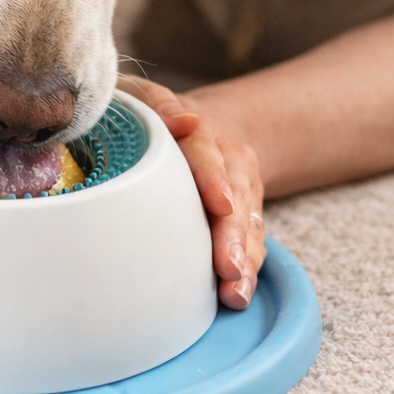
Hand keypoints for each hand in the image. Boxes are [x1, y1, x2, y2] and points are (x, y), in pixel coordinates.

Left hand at [118, 75, 264, 307]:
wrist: (190, 122)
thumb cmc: (150, 117)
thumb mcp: (143, 99)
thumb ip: (156, 104)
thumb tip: (179, 118)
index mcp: (196, 128)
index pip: (205, 149)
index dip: (213, 177)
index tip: (220, 205)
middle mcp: (226, 155)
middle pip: (234, 194)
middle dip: (232, 234)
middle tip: (229, 268)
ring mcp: (239, 184)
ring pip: (247, 221)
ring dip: (244, 258)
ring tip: (235, 293)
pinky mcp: (244, 210)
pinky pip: (250, 238)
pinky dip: (247, 266)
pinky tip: (239, 293)